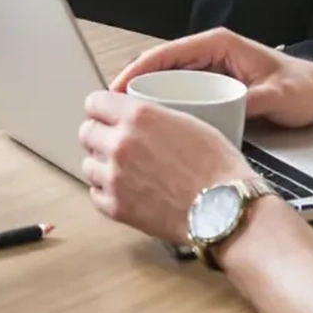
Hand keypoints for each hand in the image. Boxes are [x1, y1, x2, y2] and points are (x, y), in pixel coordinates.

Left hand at [77, 91, 257, 241]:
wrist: (226, 210)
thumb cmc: (218, 169)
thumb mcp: (189, 122)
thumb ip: (152, 116)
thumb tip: (135, 117)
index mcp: (139, 116)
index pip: (94, 102)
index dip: (100, 109)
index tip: (103, 115)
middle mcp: (120, 143)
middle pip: (86, 132)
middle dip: (99, 135)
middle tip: (114, 143)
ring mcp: (114, 177)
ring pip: (87, 164)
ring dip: (102, 165)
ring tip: (123, 170)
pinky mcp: (115, 207)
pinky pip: (95, 194)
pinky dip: (106, 192)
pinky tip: (125, 190)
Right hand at [112, 28, 312, 127]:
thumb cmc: (304, 88)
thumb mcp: (281, 95)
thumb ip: (257, 100)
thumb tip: (236, 107)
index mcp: (219, 45)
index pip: (168, 52)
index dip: (139, 69)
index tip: (119, 88)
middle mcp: (211, 53)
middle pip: (160, 65)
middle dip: (134, 84)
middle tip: (112, 109)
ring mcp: (211, 70)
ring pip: (167, 80)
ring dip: (146, 96)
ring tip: (124, 119)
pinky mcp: (214, 86)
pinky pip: (180, 93)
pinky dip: (163, 105)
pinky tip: (154, 124)